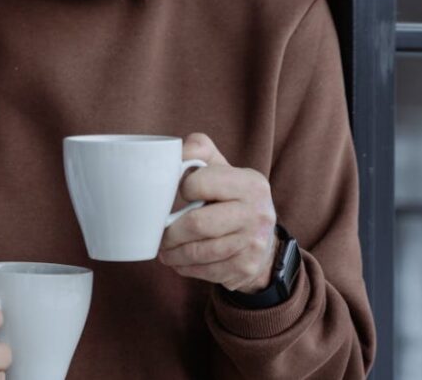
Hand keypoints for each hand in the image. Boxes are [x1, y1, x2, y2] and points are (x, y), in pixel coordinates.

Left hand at [158, 133, 277, 292]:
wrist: (262, 238)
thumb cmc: (230, 197)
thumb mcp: (221, 168)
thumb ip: (198, 150)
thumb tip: (171, 152)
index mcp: (250, 183)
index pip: (199, 183)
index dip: (182, 189)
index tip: (177, 195)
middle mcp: (258, 213)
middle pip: (197, 224)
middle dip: (170, 232)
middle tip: (159, 234)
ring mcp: (254, 244)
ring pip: (199, 252)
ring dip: (173, 254)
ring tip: (164, 250)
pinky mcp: (246, 268)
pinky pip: (206, 271)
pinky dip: (186, 268)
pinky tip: (180, 262)